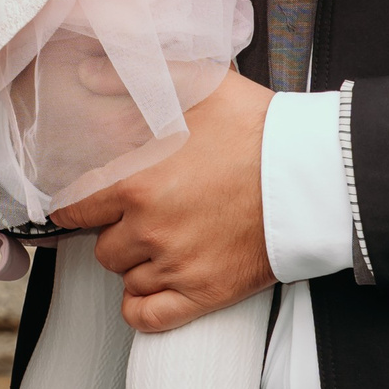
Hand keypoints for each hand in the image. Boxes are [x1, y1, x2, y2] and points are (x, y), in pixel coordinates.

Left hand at [54, 71, 274, 331]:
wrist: (314, 175)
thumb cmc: (257, 129)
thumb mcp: (195, 86)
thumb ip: (131, 78)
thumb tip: (86, 72)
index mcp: (137, 183)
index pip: (74, 210)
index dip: (78, 206)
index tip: (87, 204)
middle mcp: (150, 230)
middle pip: (103, 246)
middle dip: (118, 231)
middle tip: (146, 213)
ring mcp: (177, 266)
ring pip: (127, 278)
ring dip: (138, 262)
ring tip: (165, 239)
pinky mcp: (206, 293)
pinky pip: (149, 316)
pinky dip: (143, 306)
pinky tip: (152, 286)